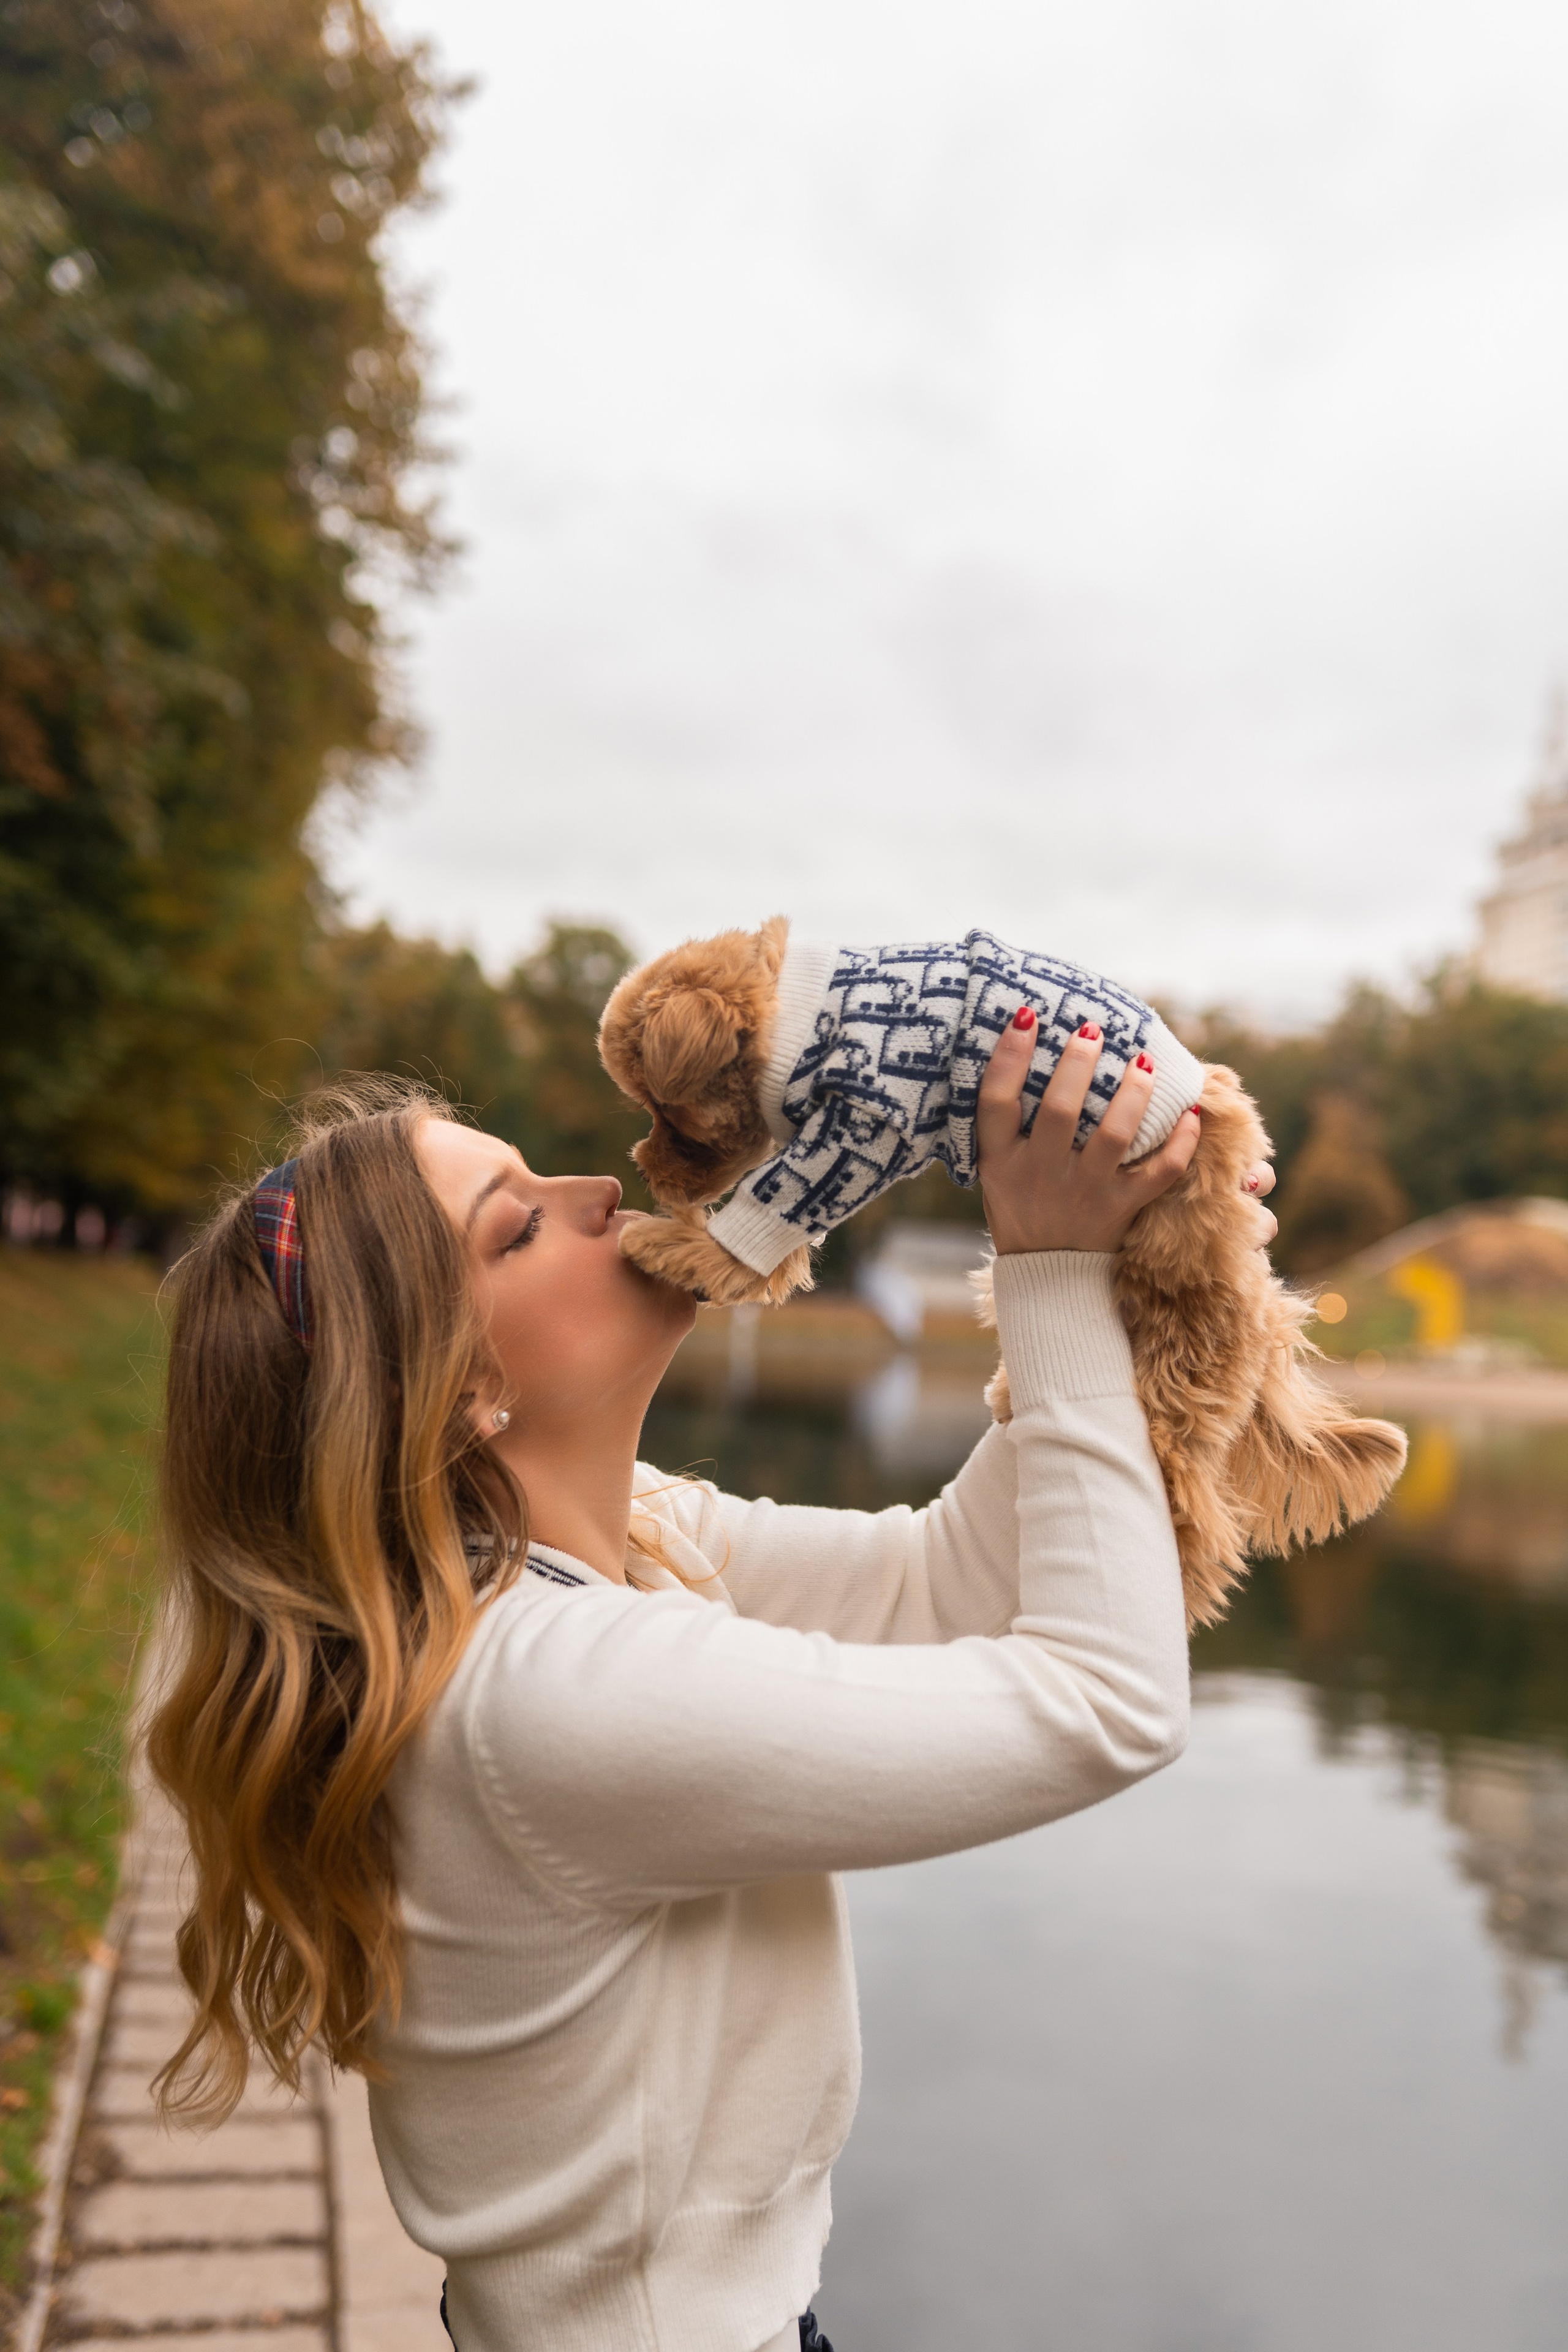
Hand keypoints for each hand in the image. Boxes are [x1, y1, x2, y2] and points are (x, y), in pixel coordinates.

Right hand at [978, 1011, 1201, 1254]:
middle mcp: (1040, 1173)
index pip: (996, 1101)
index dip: (1009, 1056)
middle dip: (1078, 1064)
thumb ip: (1010, 1125)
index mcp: (1001, 1161)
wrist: (1046, 1277)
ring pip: (1114, 1136)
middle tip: (1093, 1031)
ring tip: (1144, 1063)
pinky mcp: (1120, 1209)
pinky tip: (1191, 1114)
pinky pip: (1159, 1174)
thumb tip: (1028, 1050)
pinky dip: (1181, 1144)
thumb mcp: (998, 1170)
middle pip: (1058, 1110)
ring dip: (1133, 1094)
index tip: (1027, 1016)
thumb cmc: (1022, 1208)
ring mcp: (1083, 1192)